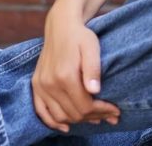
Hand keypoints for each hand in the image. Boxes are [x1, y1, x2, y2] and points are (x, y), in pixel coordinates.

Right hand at [32, 9, 120, 132]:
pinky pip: (41, 111)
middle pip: (73, 113)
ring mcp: (41, 86)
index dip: (101, 111)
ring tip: (95, 119)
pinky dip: (53, 122)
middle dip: (94, 117)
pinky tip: (66, 126)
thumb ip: (93, 69)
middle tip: (110, 116)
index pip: (84, 105)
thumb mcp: (92, 47)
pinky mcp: (36, 85)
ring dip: (78, 121)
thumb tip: (95, 91)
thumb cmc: (80, 35)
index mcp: (65, 75)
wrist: (61, 25)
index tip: (115, 111)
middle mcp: (50, 84)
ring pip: (59, 116)